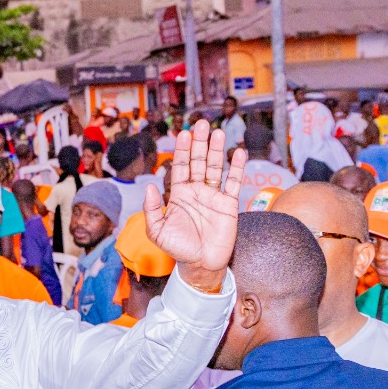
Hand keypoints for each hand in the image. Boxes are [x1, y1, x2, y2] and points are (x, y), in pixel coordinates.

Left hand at [142, 120, 244, 292]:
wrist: (201, 265)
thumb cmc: (178, 248)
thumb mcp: (157, 231)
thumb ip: (151, 209)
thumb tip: (150, 186)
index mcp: (179, 194)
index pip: (180, 166)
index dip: (182, 150)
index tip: (183, 133)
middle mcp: (196, 191)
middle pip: (198, 161)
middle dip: (199, 143)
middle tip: (201, 123)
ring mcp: (213, 196)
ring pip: (215, 167)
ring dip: (216, 150)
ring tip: (217, 132)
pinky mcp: (229, 204)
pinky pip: (233, 182)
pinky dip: (236, 168)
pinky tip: (238, 153)